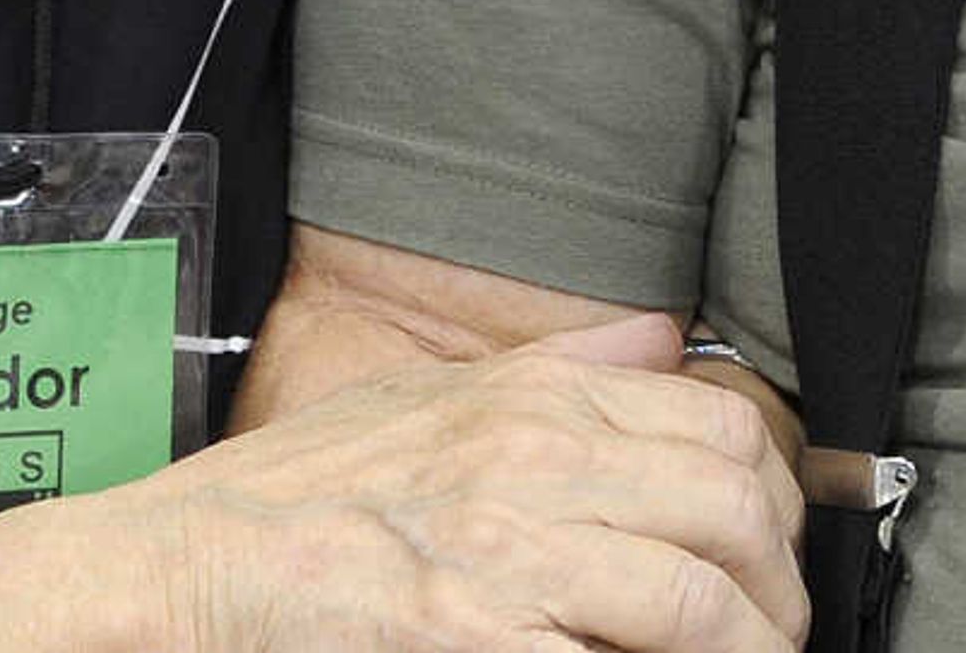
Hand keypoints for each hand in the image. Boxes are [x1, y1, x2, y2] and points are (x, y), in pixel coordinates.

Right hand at [145, 308, 807, 649]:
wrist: (187, 570)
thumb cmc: (297, 496)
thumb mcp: (425, 394)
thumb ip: (555, 368)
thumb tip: (662, 343)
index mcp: (533, 400)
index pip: (723, 427)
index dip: (775, 500)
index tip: (770, 553)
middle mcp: (536, 463)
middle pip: (735, 511)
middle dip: (778, 588)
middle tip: (771, 633)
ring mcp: (511, 556)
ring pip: (702, 602)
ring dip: (746, 651)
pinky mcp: (476, 640)